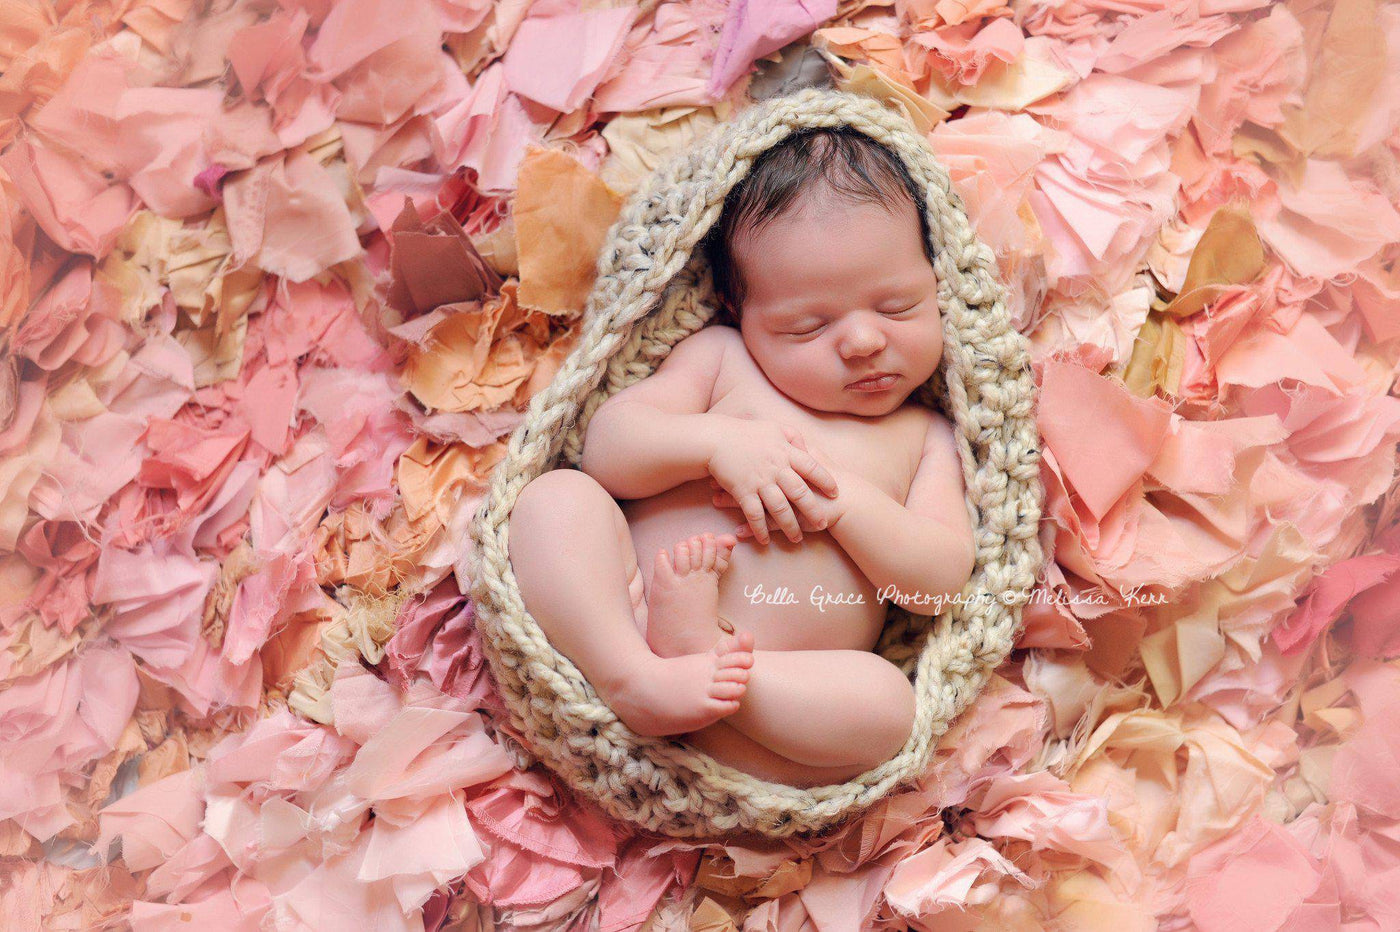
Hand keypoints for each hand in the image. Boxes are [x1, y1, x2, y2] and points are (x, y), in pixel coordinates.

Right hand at [704, 414, 839, 544]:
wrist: (715, 439)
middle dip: (813, 511)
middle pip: (800, 493)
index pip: (812, 468)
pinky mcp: (743, 491)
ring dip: (789, 526)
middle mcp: (776, 468)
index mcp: (785, 452)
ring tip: (797, 539)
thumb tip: (806, 448)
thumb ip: (793, 437)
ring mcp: (760, 481)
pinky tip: (765, 540)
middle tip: (823, 524)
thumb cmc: (745, 433)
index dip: (825, 481)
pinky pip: (755, 514)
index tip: (835, 493)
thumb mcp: (774, 428)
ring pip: (779, 508)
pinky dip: (760, 529)